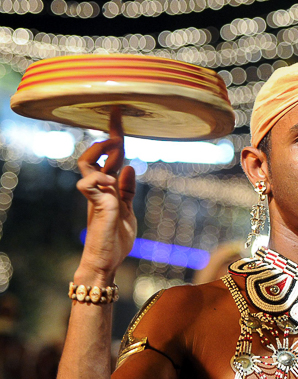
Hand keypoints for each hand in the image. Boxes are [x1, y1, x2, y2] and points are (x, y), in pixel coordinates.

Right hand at [75, 126, 136, 282]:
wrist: (106, 262)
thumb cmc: (115, 238)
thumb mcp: (127, 209)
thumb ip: (127, 189)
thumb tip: (130, 166)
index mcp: (110, 187)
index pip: (112, 157)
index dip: (115, 136)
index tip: (118, 115)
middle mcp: (101, 189)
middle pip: (96, 156)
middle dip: (108, 137)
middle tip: (118, 124)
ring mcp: (96, 197)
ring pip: (87, 166)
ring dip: (100, 153)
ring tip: (114, 145)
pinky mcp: (96, 206)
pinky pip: (89, 185)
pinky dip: (98, 177)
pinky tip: (110, 178)